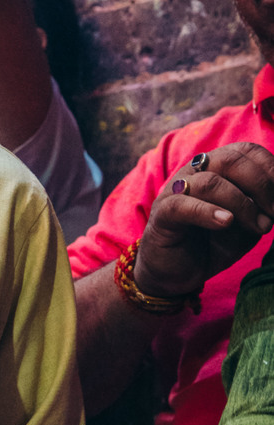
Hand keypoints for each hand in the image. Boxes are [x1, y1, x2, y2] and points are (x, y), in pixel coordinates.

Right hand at [133, 142, 273, 299]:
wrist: (178, 273)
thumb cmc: (213, 243)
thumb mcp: (247, 224)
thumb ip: (262, 208)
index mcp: (217, 168)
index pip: (246, 150)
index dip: (269, 168)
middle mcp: (195, 172)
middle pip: (230, 160)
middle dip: (261, 185)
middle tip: (273, 213)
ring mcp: (176, 190)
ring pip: (211, 182)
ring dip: (243, 205)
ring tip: (258, 227)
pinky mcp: (162, 213)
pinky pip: (183, 205)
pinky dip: (209, 212)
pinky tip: (226, 223)